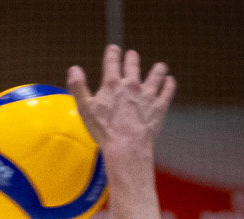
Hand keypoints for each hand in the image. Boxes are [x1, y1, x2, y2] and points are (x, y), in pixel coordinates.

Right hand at [67, 45, 174, 162]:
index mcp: (112, 84)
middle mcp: (131, 84)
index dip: (112, 53)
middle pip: (133, 64)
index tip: (113, 48)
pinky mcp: (159, 105)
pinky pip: (167, 90)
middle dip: (132, 58)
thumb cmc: (103, 129)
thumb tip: (73, 68)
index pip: (112, 61)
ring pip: (157, 73)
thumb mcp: (84, 109)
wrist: (126, 145)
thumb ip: (78, 87)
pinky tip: (170, 81)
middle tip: (132, 55)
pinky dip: (169, 84)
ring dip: (157, 69)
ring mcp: (148, 94)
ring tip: (159, 67)